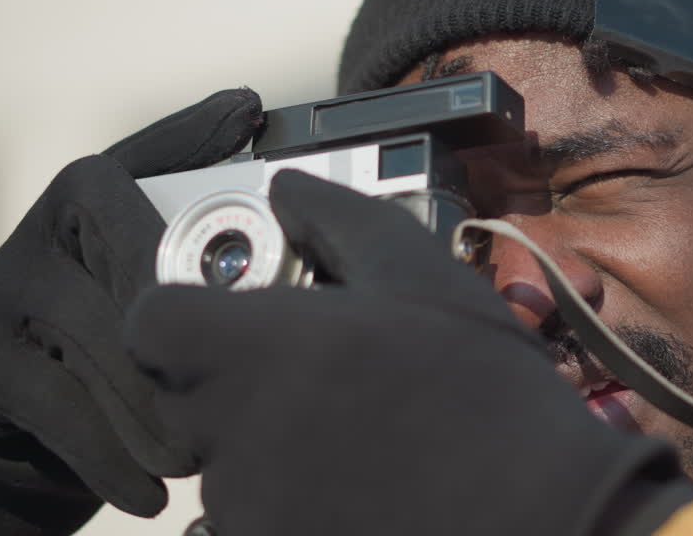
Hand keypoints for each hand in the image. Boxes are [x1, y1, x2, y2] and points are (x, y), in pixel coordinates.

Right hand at [0, 89, 262, 535]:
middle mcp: (24, 246)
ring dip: (155, 398)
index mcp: (73, 234)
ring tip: (195, 453)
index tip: (247, 107)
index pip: (128, 164)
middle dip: (182, 284)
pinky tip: (149, 491)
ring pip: (92, 323)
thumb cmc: (81, 420)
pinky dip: (110, 452)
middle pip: (114, 221)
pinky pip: (51, 397)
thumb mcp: (132, 358)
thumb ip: (177, 315)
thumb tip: (284, 304)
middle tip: (235, 359)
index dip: (187, 132)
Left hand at [126, 170, 692, 535]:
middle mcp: (228, 436)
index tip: (240, 317)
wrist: (542, 515)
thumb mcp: (420, 277)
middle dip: (236, 381)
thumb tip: (288, 189)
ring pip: (223, 465)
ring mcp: (246, 511)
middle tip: (321, 375)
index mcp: (252, 351)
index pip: (150, 326)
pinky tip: (359, 490)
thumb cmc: (483, 390)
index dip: (184, 314)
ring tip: (358, 437)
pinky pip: (252, 521)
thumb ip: (338, 220)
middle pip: (185, 397)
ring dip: (267, 446)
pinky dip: (290, 503)